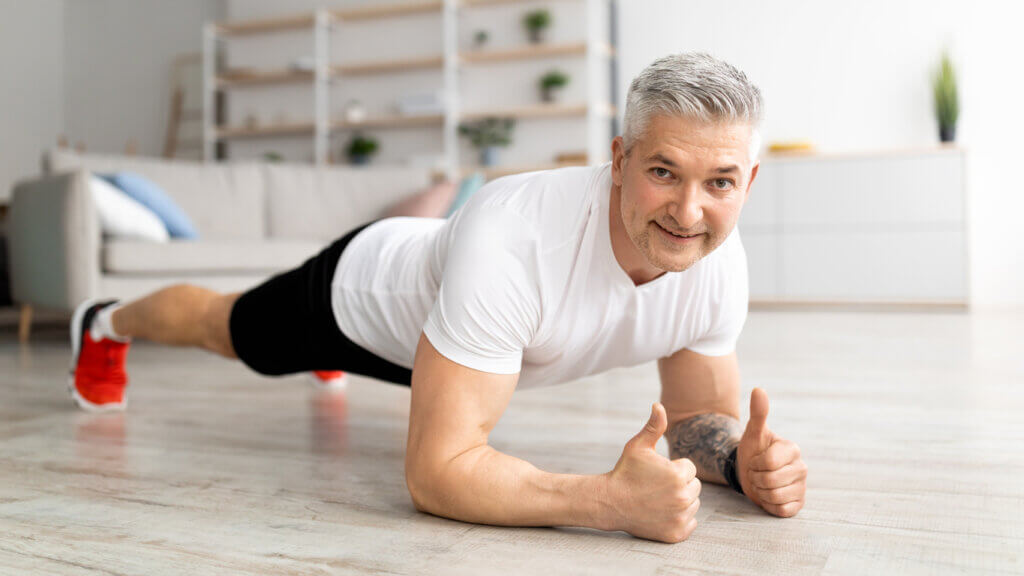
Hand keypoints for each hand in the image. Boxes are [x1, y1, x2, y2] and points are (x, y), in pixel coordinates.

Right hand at [603, 402, 701, 542]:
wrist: (609, 503)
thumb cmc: (625, 472)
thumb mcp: (638, 446)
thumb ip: (654, 426)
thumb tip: (659, 405)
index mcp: (679, 475)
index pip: (690, 469)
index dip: (673, 469)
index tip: (656, 473)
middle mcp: (683, 497)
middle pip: (695, 487)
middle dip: (679, 485)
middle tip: (656, 487)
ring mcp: (680, 517)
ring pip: (693, 504)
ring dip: (681, 501)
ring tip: (658, 499)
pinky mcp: (676, 533)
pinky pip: (691, 523)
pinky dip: (680, 519)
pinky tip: (662, 513)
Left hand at [736, 388, 806, 516]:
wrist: (749, 472)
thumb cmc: (752, 451)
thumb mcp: (752, 433)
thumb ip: (758, 413)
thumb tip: (758, 389)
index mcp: (792, 449)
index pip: (769, 462)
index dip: (755, 464)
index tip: (756, 460)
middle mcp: (801, 467)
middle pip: (771, 481)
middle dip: (756, 478)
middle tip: (757, 473)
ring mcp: (802, 487)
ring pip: (775, 496)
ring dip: (761, 492)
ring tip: (762, 483)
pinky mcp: (798, 504)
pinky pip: (782, 510)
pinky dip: (770, 505)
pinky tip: (769, 496)